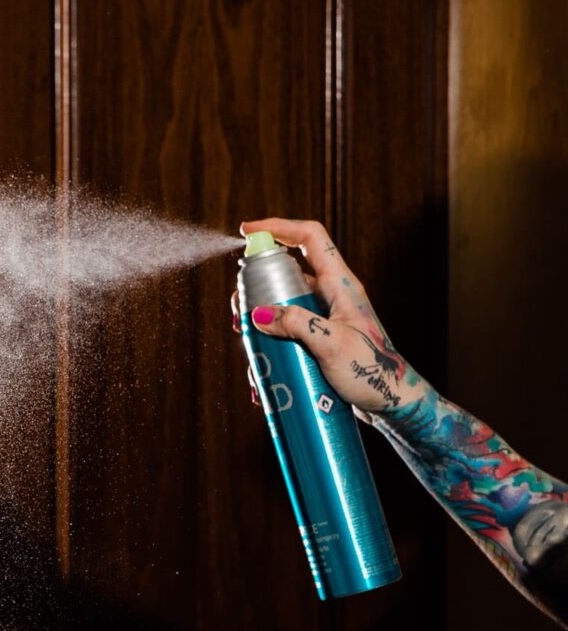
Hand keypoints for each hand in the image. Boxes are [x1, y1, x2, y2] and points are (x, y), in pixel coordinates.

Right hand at [234, 217, 425, 417]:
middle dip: (255, 290)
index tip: (247, 231)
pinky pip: (284, 335)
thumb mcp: (332, 345)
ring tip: (250, 350)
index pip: (310, 238)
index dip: (278, 227)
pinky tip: (263, 375)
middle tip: (238, 312)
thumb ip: (297, 325)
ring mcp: (322, 318)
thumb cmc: (373, 372)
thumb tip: (258, 313)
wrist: (392, 403)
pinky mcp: (316, 340)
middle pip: (285, 274)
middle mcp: (330, 296)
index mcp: (340, 285)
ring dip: (258, 328)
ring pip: (279, 308)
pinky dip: (268, 350)